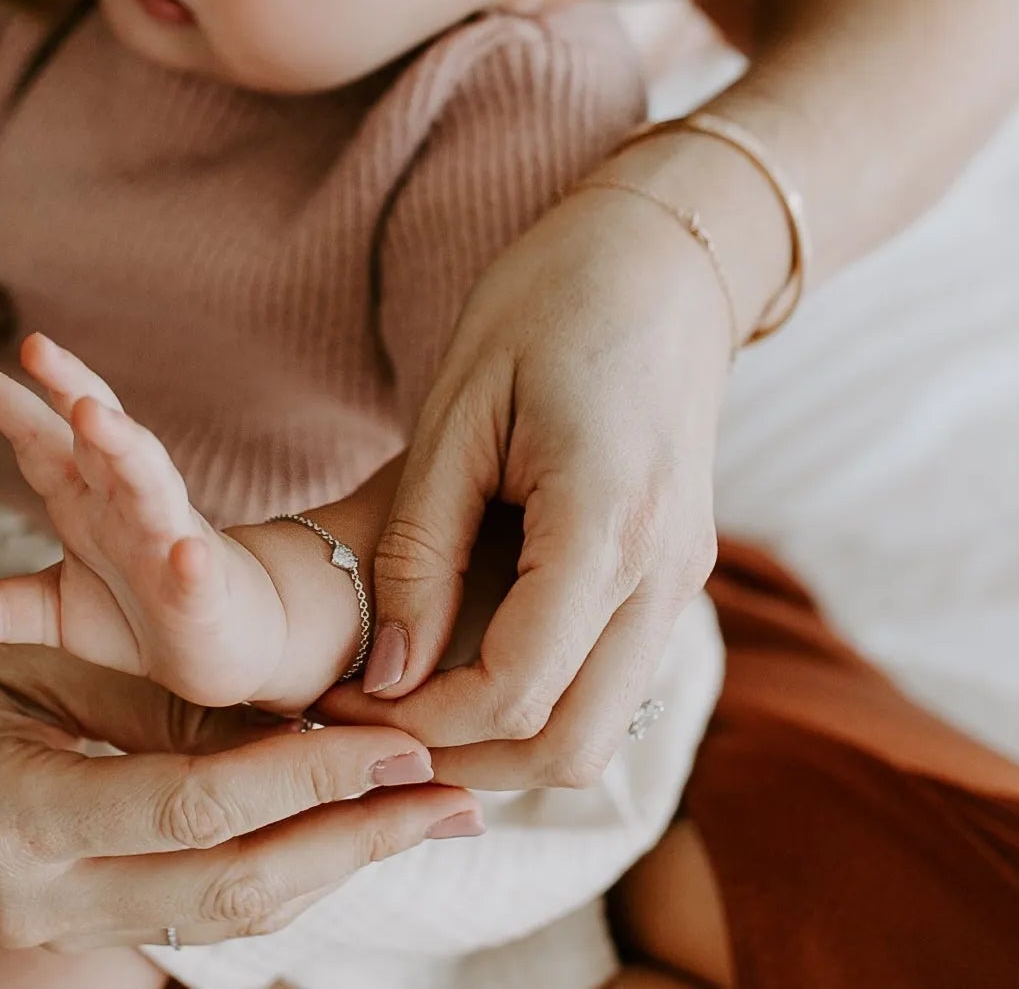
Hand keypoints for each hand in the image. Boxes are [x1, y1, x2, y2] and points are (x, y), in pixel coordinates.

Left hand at [0, 336, 286, 707]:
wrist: (221, 643)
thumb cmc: (139, 610)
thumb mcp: (58, 610)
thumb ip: (4, 606)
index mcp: (85, 498)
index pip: (40, 438)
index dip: (5, 401)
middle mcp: (126, 503)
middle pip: (99, 433)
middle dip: (70, 385)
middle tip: (34, 345)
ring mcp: (168, 540)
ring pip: (149, 480)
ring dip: (123, 443)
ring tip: (89, 414)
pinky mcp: (202, 590)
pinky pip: (197, 570)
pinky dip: (192, 560)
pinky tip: (185, 553)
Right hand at [0, 619, 483, 951]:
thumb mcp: (22, 658)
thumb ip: (145, 700)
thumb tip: (289, 724)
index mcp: (20, 814)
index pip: (200, 805)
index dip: (313, 774)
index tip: (404, 741)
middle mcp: (42, 896)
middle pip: (235, 890)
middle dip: (357, 843)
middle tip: (458, 799)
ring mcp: (53, 927)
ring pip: (228, 917)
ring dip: (337, 867)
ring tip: (429, 818)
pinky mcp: (68, 929)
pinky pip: (195, 911)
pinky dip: (278, 872)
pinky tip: (344, 833)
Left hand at [314, 186, 724, 790]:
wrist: (664, 256)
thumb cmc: (546, 306)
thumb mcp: (458, 409)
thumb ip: (421, 547)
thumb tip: (388, 674)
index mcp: (607, 525)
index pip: (515, 690)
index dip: (417, 720)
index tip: (335, 704)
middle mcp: (665, 574)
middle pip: (568, 748)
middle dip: (459, 762)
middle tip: (361, 732)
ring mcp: (683, 582)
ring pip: (599, 734)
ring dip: (501, 748)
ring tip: (400, 711)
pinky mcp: (677, 577)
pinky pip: (612, 685)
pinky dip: (539, 707)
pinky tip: (459, 673)